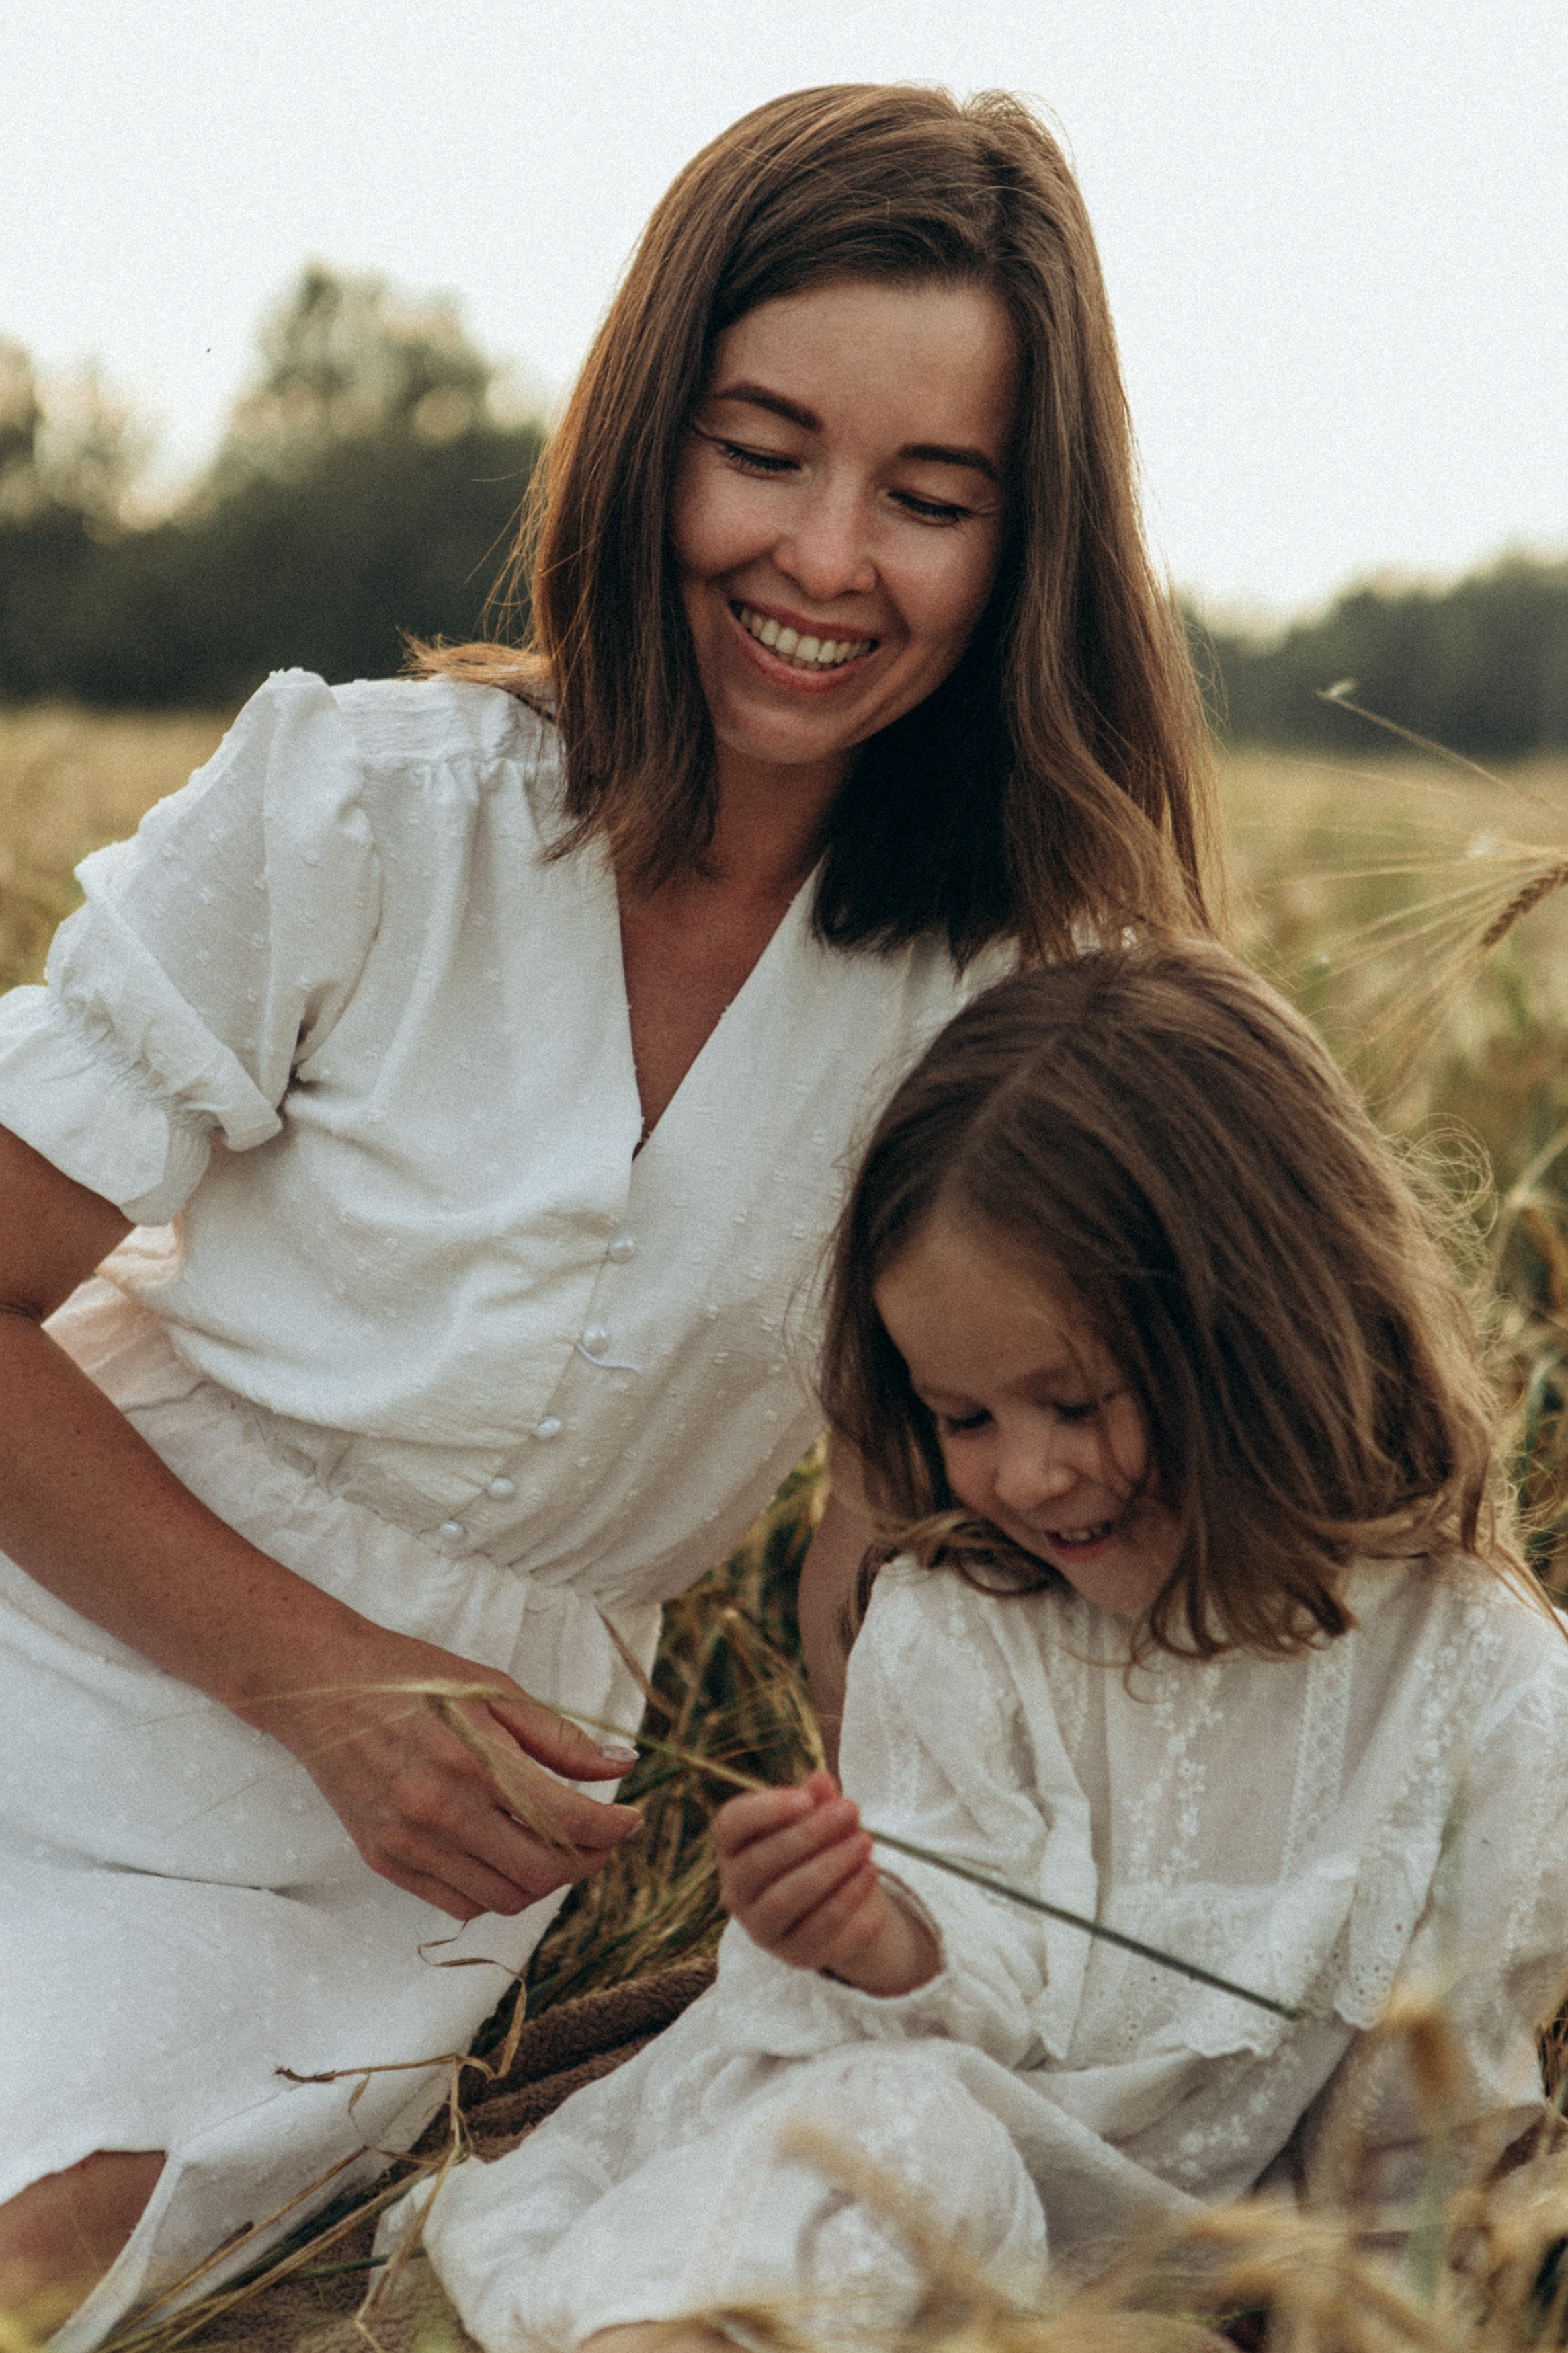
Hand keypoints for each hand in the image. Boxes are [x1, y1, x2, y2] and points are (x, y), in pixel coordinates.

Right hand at [242, 1623, 643, 1921]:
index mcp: (474, 1760)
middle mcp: (440, 1810)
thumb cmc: (415, 1679)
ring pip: (503, 1899)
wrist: (322, 1687)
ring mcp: (408, 1842)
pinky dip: (494, 1889)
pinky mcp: (384, 1859)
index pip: (566, 1820)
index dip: (613, 1827)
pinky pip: (457, 1903)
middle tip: (601, 1836)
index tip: (632, 1818)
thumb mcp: (494, 1689)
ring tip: (554, 1845)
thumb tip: (621, 1766)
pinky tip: (503, 1853)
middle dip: (587, 1860)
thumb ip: (560, 1738)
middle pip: (541, 1872)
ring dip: (542, 1880)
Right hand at [715, 1767, 937, 1995]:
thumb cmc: (822, 1848)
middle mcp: (736, 1889)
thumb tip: (820, 1779)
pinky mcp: (793, 1953)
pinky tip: (869, 1873)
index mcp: (734, 1846)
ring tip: (864, 1842)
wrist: (846, 1903)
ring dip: (829, 1867)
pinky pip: (816, 1927)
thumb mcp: (823, 1820)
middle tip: (851, 1811)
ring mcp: (761, 1926)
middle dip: (809, 1835)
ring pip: (784, 1898)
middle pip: (760, 1861)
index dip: (765, 1811)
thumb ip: (819, 1801)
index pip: (731, 1824)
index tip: (805, 1798)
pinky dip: (846, 1899)